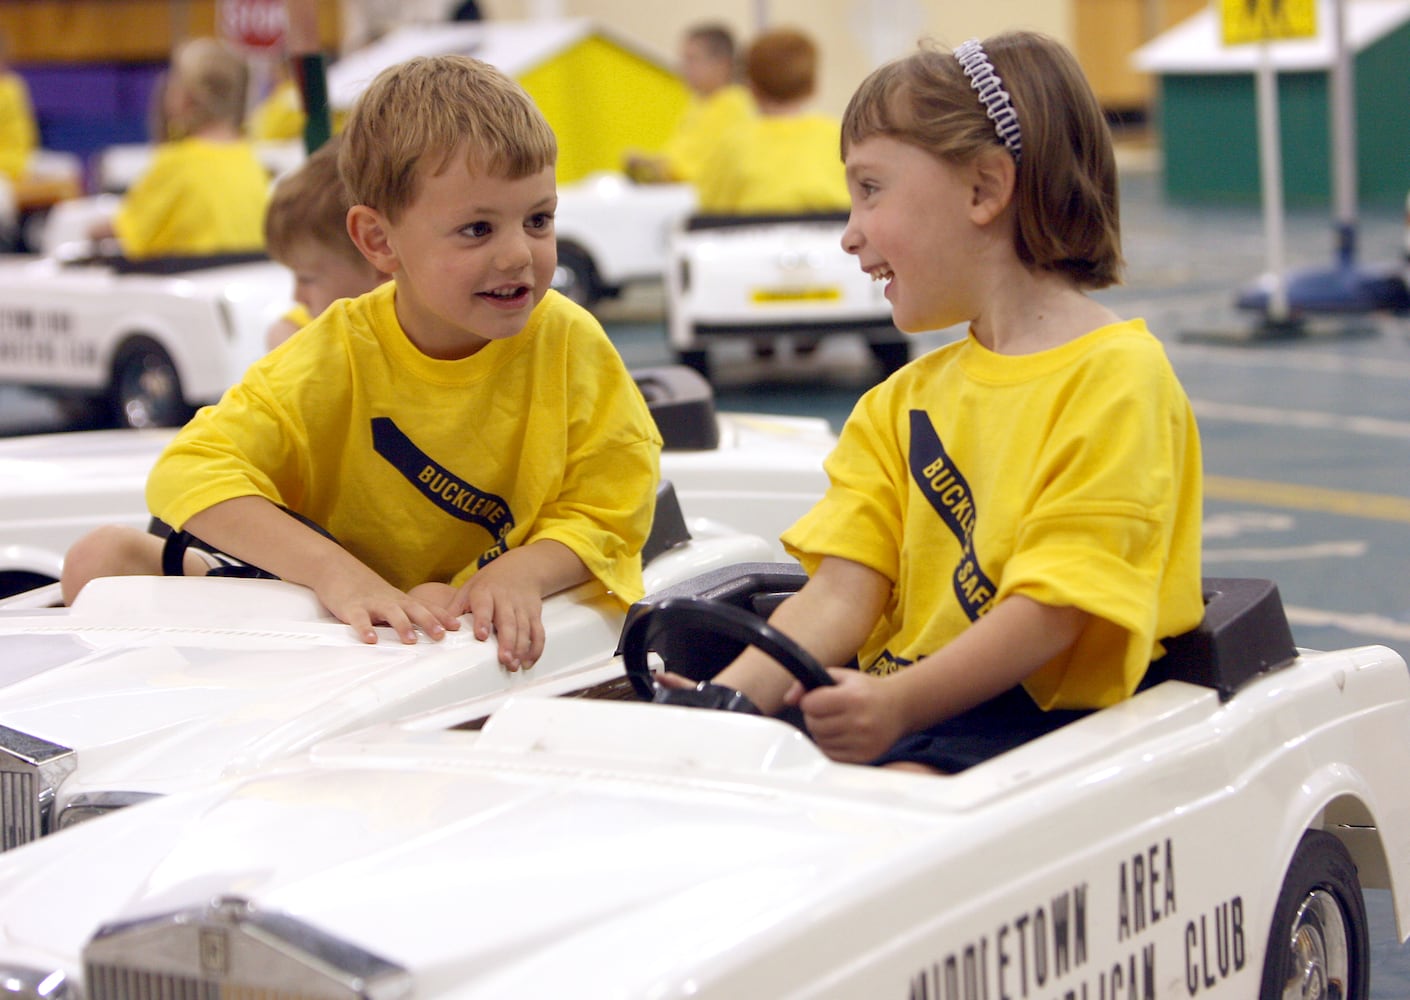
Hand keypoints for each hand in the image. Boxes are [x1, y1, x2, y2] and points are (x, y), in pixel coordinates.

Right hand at [315, 563, 460, 644]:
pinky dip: (365, 629)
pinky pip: (360, 619)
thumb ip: (406, 614)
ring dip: (402, 626)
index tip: (458, 627)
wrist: (337, 569)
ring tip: (410, 641)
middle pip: (414, 609)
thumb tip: (428, 631)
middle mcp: (391, 600)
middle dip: (429, 622)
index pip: (427, 607)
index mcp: (402, 600)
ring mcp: (372, 603)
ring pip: (391, 612)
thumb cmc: (367, 591)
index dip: (443, 616)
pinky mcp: (352, 607)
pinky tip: (371, 640)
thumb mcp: (390, 600)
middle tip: (441, 635)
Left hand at [449, 560, 544, 669]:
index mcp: (485, 593)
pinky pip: (538, 632)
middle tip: (504, 659)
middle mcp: (506, 600)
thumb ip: (455, 607)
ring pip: (524, 628)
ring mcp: (522, 607)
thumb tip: (438, 628)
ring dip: (521, 648)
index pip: (484, 607)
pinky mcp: (534, 613)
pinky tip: (528, 662)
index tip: (481, 636)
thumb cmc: (490, 582)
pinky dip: (535, 648)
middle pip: (508, 622)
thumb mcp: (469, 588)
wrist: (522, 568)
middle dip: (507, 642)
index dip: (483, 621)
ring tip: (514, 665)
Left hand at [786, 669, 910, 763]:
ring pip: (821, 741)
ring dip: (822, 732)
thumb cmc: (866, 691)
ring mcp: (862, 742)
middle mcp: (859, 721)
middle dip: (814, 717)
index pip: (811, 704)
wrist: (900, 707)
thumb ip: (810, 684)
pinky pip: (832, 755)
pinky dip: (830, 746)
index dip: (810, 700)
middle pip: (814, 724)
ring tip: (836, 722)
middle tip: (827, 711)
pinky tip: (841, 735)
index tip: (818, 699)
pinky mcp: (864, 757)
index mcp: (852, 698)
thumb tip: (788, 699)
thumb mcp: (841, 677)